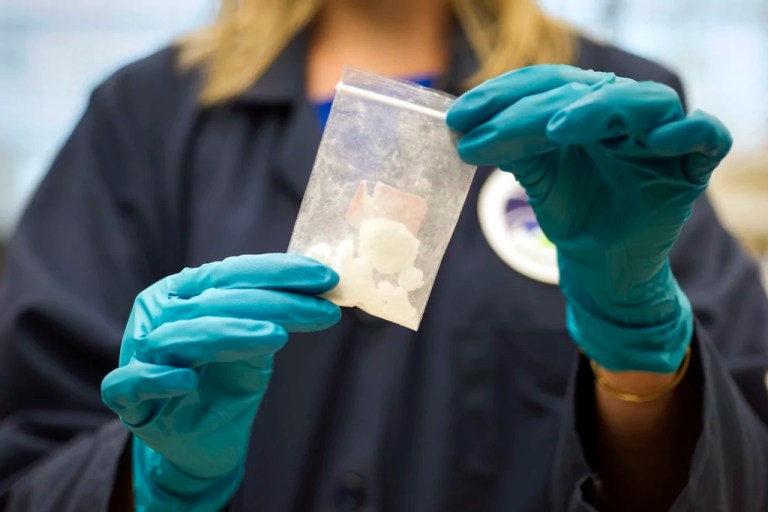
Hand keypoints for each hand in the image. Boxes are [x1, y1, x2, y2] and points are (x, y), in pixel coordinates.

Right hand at [101, 254, 339, 510]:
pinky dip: (157, 378)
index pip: (230, 273)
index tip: (325, 276)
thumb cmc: (226, 383)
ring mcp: (139, 353)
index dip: (278, 271)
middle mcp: (158, 314)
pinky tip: (188, 381)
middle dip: (273, 302)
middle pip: (213, 301)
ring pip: (179, 336)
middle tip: (321, 308)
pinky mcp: (126, 398)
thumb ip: (275, 315)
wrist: (201, 443)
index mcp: (185, 292)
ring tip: (276, 337)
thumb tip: (324, 285)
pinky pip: (132, 382)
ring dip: (228, 333)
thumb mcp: (257, 344)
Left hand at [447, 65, 731, 372]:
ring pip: (644, 102)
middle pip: (586, 91)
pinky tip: (656, 138)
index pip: (549, 85)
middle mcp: (623, 115)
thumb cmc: (573, 216)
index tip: (458, 118)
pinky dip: (688, 129)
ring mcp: (659, 138)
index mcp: (587, 110)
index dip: (504, 94)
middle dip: (530, 108)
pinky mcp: (690, 167)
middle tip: (483, 129)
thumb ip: (512, 146)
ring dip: (601, 108)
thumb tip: (463, 125)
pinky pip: (705, 135)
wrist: (600, 270)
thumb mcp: (536, 176)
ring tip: (556, 128)